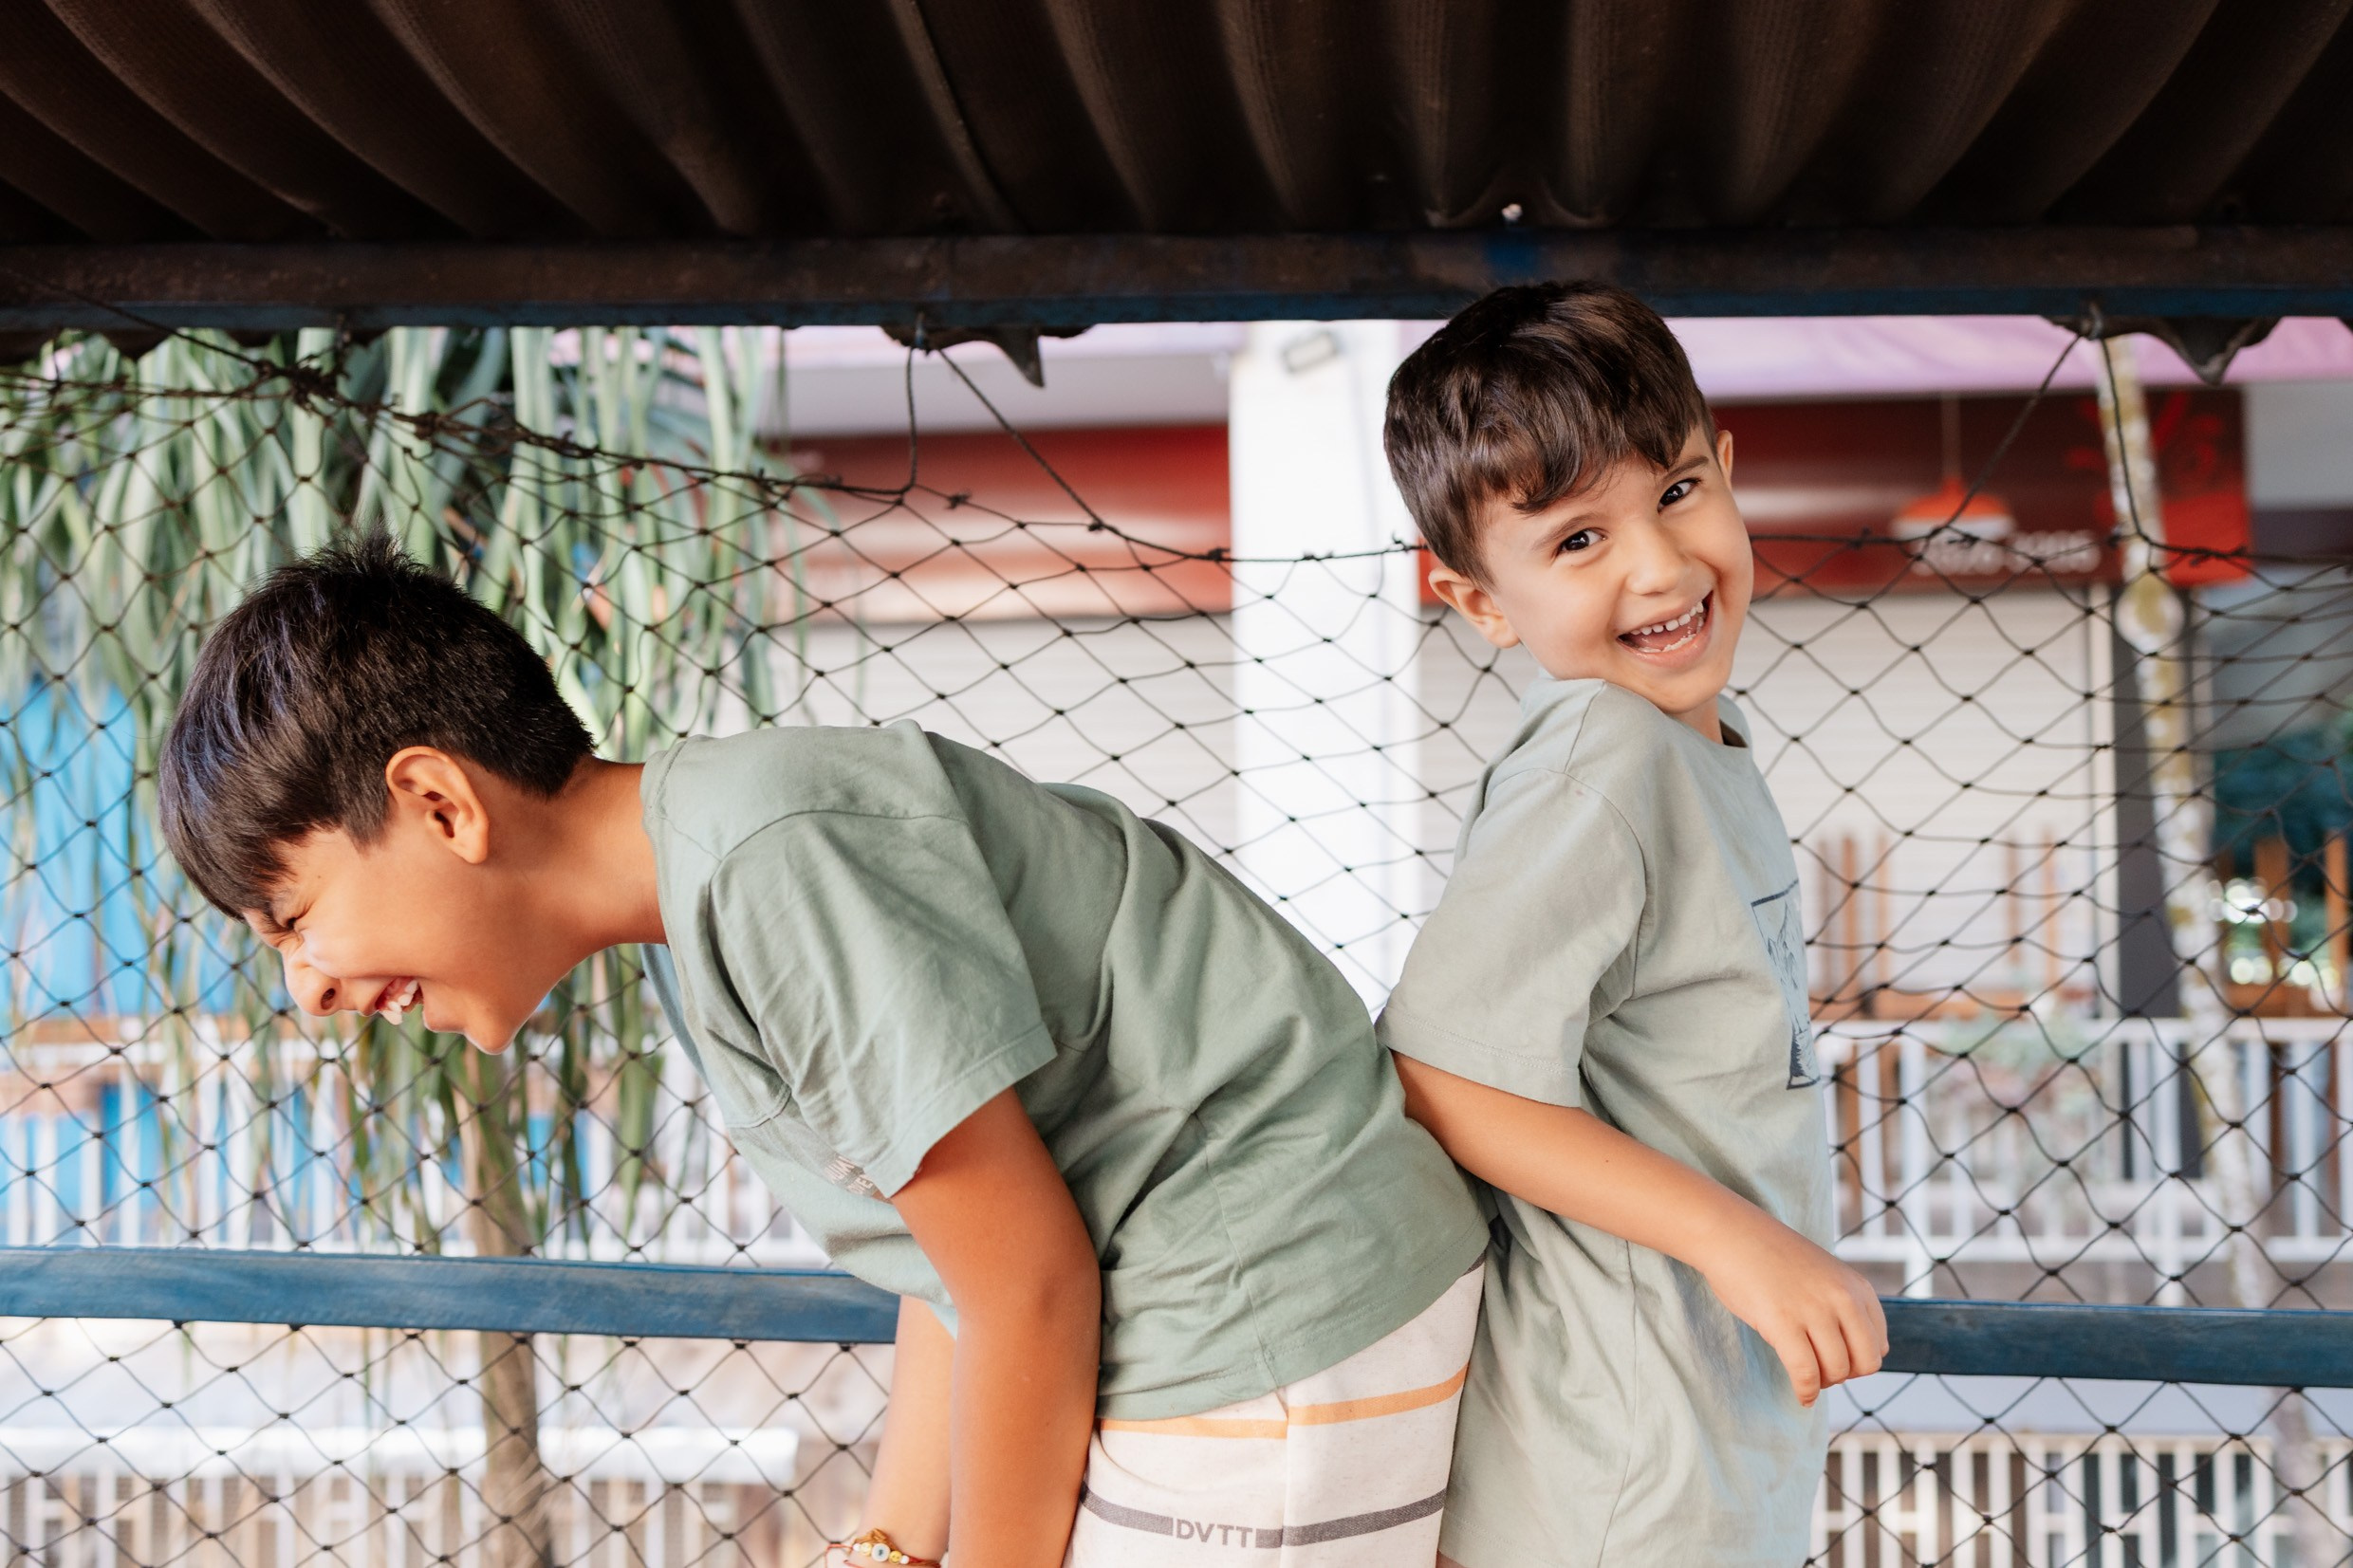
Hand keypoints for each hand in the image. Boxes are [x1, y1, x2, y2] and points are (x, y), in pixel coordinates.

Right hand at [1697, 1218, 1886, 1407]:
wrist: (1730, 1233)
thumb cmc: (1771, 1258)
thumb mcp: (1823, 1275)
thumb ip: (1843, 1306)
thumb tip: (1854, 1360)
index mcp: (1857, 1287)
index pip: (1879, 1346)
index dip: (1857, 1359)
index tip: (1832, 1357)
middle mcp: (1843, 1298)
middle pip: (1866, 1363)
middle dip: (1844, 1374)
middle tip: (1819, 1368)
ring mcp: (1814, 1310)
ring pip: (1837, 1371)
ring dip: (1822, 1382)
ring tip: (1803, 1372)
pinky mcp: (1783, 1322)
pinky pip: (1806, 1373)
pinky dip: (1805, 1392)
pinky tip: (1800, 1396)